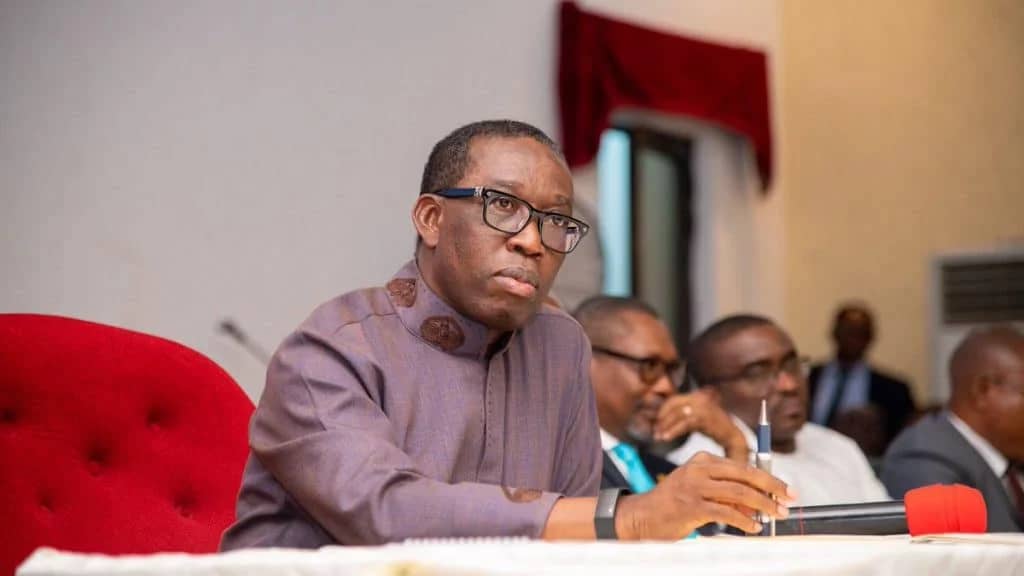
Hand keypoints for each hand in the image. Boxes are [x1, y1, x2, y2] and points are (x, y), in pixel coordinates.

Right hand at [614, 451, 795, 539]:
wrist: (642, 516)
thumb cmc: (674, 505)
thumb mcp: (701, 492)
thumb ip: (728, 495)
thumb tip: (759, 505)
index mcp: (704, 460)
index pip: (743, 466)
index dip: (769, 478)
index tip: (786, 490)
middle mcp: (699, 469)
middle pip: (745, 474)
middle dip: (772, 487)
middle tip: (789, 500)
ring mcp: (694, 486)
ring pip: (739, 492)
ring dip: (762, 505)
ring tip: (775, 515)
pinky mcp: (691, 506)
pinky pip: (725, 512)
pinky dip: (744, 521)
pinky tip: (753, 528)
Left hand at [654, 389, 748, 462]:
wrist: (734, 438)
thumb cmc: (715, 429)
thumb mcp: (699, 416)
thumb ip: (685, 413)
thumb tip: (662, 419)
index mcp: (698, 395)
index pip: (674, 400)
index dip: (663, 411)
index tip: (656, 424)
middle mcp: (700, 397)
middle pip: (674, 405)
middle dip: (662, 419)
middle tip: (655, 432)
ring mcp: (704, 406)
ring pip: (678, 414)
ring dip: (666, 426)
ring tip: (659, 437)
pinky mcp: (705, 417)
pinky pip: (684, 423)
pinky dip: (673, 431)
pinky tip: (667, 438)